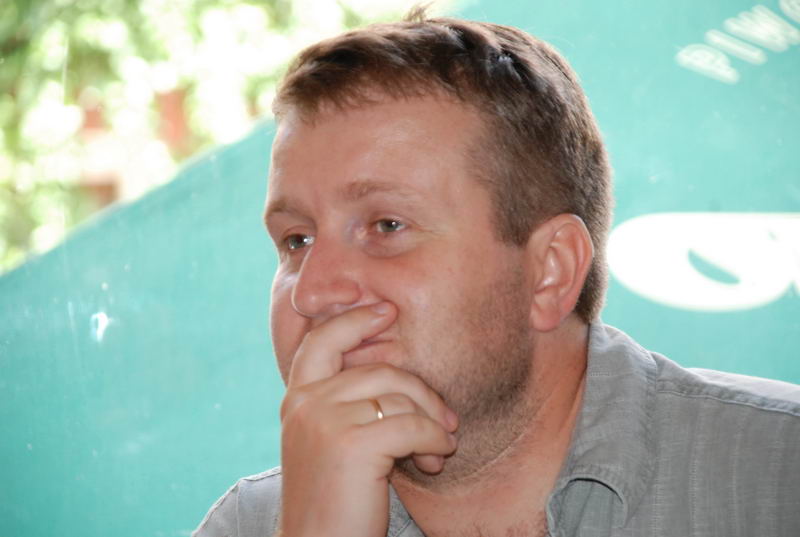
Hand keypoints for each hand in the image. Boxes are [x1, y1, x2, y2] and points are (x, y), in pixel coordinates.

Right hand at [278, 302, 458, 536]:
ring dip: (432, 423)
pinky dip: (435, 440)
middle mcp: (305, 403)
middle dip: (421, 392)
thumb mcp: (328, 442)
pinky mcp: (352, 443)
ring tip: (439, 449)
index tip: (386, 310)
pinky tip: (436, 458)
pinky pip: (413, 426)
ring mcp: (325, 420)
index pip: (322, 341)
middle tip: (445, 419)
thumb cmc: (333, 500)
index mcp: (296, 400)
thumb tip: (402, 380)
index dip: (354, 320)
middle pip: (379, 370)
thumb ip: (346, 406)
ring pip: (400, 397)